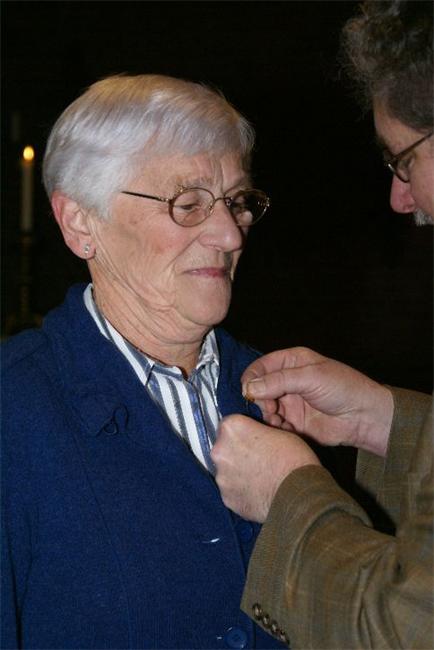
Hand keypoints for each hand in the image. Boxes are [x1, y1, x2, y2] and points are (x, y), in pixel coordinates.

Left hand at [211, 415, 319, 521]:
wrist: (298, 495)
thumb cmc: (294, 458)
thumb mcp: (279, 431)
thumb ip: (258, 432)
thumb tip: (255, 438)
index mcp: (232, 428)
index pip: (229, 425)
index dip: (243, 432)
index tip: (255, 439)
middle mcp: (220, 451)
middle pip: (224, 448)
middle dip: (237, 452)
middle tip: (258, 459)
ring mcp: (221, 477)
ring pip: (227, 471)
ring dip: (238, 473)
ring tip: (260, 479)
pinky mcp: (226, 499)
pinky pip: (232, 491)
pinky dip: (242, 491)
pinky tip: (258, 493)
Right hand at [242, 347, 393, 456]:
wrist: (364, 417)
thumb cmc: (343, 388)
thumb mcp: (310, 377)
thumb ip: (278, 381)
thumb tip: (248, 387)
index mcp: (292, 361)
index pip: (261, 366)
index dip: (252, 377)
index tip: (248, 391)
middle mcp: (289, 380)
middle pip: (260, 388)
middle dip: (260, 399)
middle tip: (270, 409)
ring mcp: (291, 402)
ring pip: (265, 408)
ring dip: (267, 415)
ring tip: (277, 421)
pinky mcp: (294, 422)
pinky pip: (276, 424)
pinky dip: (275, 428)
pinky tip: (284, 430)